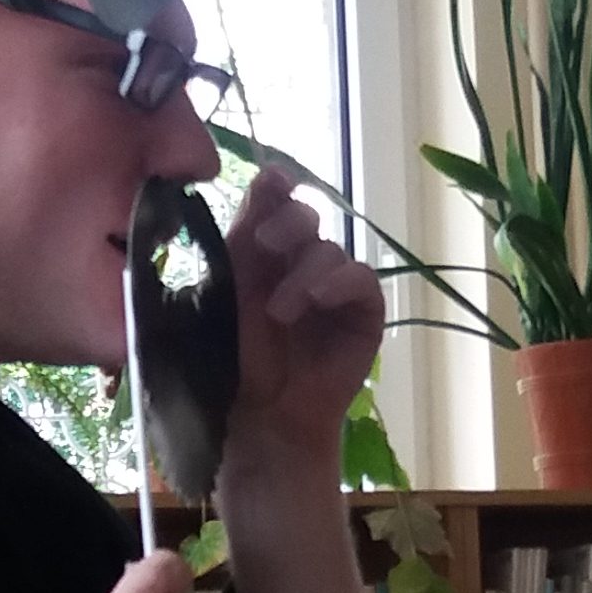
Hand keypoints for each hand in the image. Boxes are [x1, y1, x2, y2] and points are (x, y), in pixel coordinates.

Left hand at [222, 167, 386, 470]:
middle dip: (287, 223)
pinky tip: (317, 299)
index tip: (272, 181)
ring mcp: (333, 286)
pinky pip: (360, 278)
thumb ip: (242, 234)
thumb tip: (264, 176)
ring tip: (280, 312)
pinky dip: (338, 283)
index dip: (276, 188)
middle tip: (265, 246)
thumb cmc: (234, 360)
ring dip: (303, 274)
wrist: (259, 416)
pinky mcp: (362, 311)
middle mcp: (299, 261)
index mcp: (261, 253)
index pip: (273, 203)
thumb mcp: (229, 291)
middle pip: (305, 216)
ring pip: (328, 249)